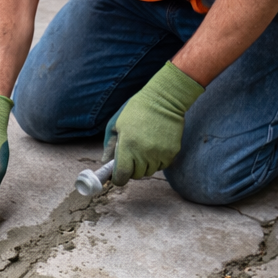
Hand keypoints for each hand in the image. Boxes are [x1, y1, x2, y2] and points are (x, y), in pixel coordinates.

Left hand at [103, 61, 203, 185]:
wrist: (164, 98)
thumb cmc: (136, 110)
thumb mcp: (116, 125)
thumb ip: (109, 146)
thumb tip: (105, 163)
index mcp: (128, 146)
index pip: (122, 175)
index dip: (118, 178)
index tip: (117, 174)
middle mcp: (144, 153)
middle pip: (136, 175)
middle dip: (131, 170)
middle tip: (131, 158)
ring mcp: (159, 153)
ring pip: (149, 171)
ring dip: (144, 166)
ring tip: (143, 151)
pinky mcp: (172, 152)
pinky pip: (162, 165)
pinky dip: (157, 161)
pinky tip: (154, 149)